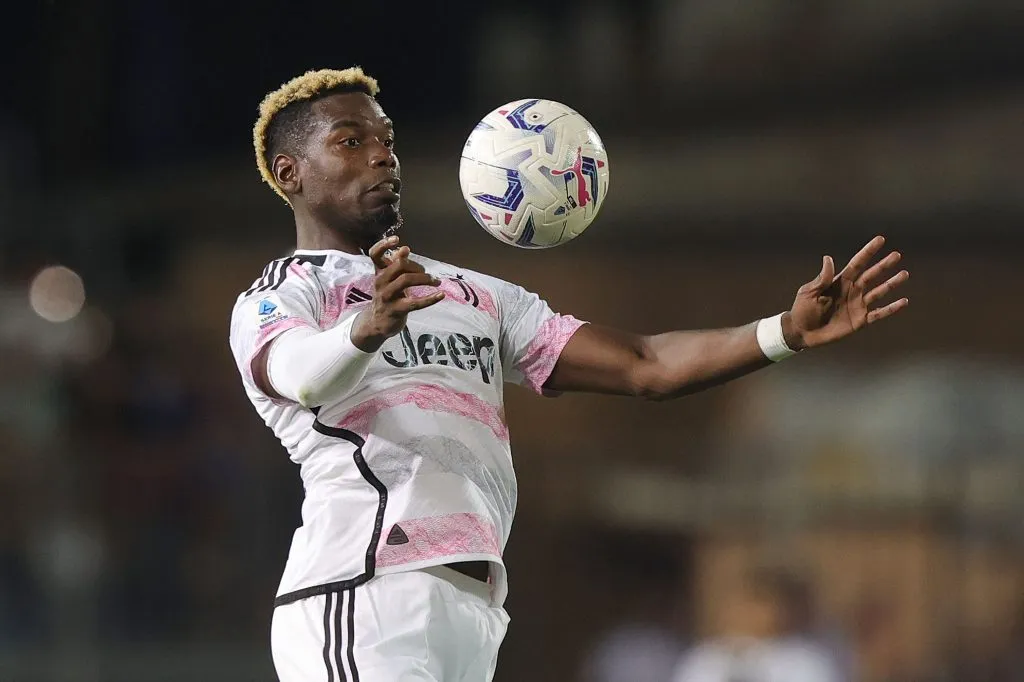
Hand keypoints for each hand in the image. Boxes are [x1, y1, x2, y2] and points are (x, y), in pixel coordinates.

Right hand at [350, 236, 444, 351]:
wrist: (378, 323)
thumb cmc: (388, 296)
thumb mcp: (390, 280)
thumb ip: (397, 264)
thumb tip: (404, 248)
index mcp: (379, 272)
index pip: (374, 254)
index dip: (383, 244)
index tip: (397, 239)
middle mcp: (380, 282)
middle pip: (399, 265)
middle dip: (416, 266)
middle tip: (426, 273)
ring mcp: (387, 296)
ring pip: (406, 280)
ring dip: (425, 279)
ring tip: (436, 281)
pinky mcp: (396, 310)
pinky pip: (415, 303)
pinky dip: (430, 298)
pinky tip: (441, 295)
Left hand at [784, 235, 908, 349]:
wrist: (802, 333)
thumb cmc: (802, 310)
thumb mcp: (808, 292)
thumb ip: (821, 278)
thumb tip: (828, 258)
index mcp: (839, 282)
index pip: (857, 264)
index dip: (868, 252)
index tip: (880, 240)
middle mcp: (851, 291)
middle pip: (871, 275)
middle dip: (883, 265)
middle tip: (896, 255)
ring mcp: (857, 306)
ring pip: (879, 292)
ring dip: (891, 284)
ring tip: (904, 274)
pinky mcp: (860, 321)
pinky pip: (879, 314)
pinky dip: (891, 308)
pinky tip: (904, 302)